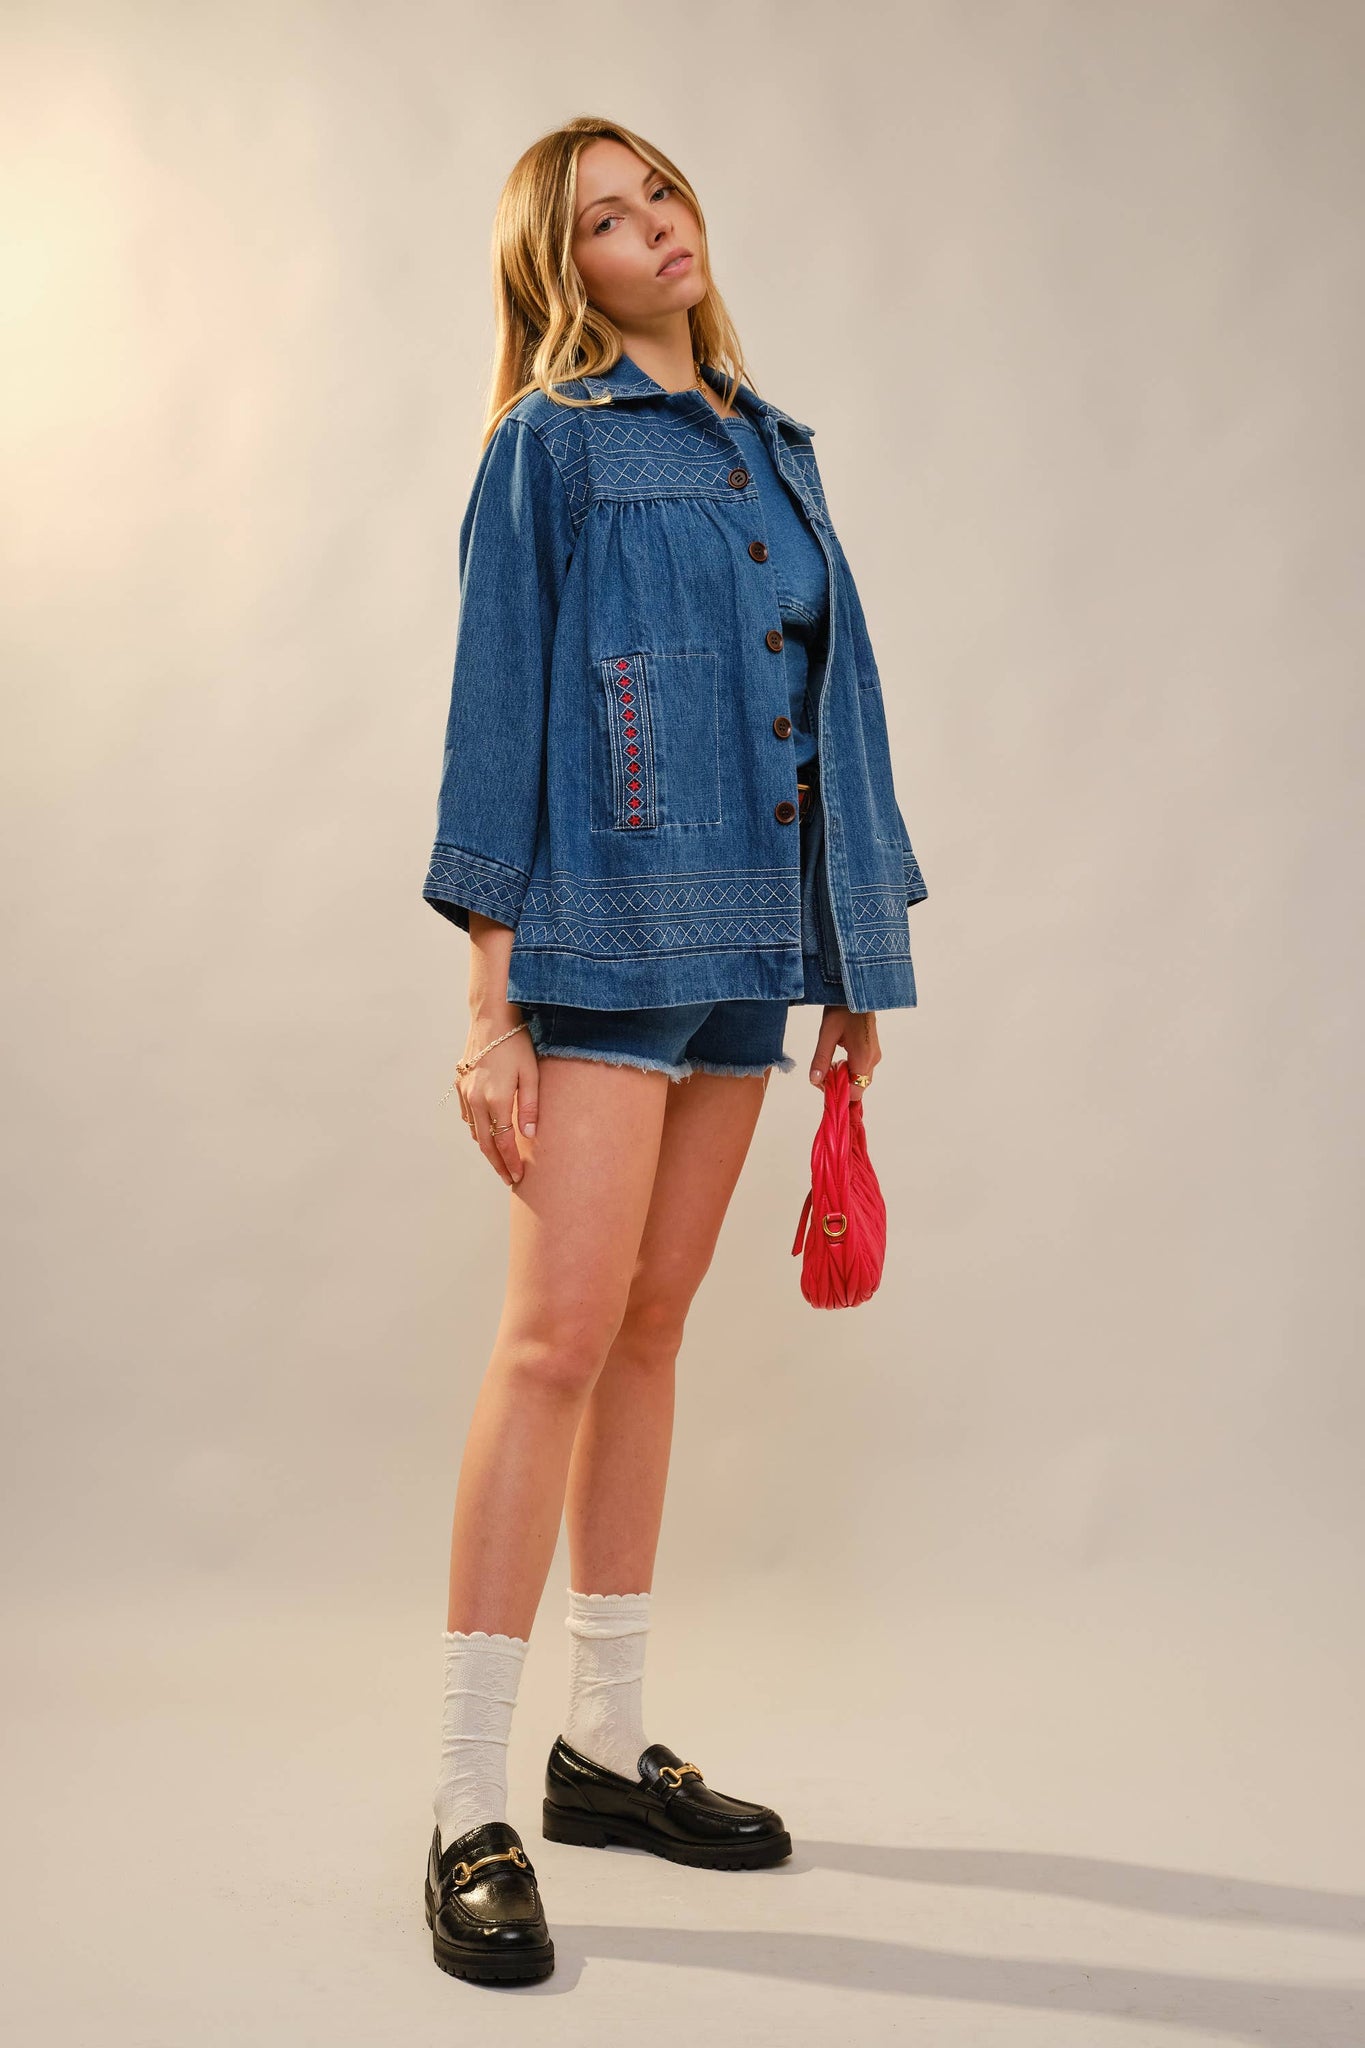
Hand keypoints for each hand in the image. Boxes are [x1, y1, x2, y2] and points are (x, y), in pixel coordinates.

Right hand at [454, 1014, 539, 1186]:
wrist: (491, 1019)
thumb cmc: (517, 1044)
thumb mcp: (532, 1074)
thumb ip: (531, 1106)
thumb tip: (530, 1135)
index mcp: (496, 1100)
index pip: (503, 1142)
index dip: (510, 1162)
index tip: (518, 1177)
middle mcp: (476, 1100)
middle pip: (485, 1144)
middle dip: (497, 1164)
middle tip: (508, 1178)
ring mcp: (464, 1093)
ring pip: (474, 1131)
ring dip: (487, 1148)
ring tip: (501, 1159)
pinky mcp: (459, 1085)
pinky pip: (467, 1116)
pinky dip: (477, 1129)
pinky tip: (487, 1132)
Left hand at [809, 1005, 879, 1094]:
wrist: (856, 992)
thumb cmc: (841, 1009)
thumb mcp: (826, 1034)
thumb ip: (821, 1059)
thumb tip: (814, 1081)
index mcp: (863, 1057)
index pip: (856, 1091)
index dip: (840, 1093)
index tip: (824, 1085)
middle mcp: (873, 1060)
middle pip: (858, 1086)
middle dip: (840, 1084)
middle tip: (823, 1072)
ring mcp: (875, 1055)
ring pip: (860, 1078)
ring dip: (844, 1076)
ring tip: (829, 1063)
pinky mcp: (873, 1050)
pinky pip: (862, 1069)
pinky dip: (849, 1069)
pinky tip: (838, 1058)